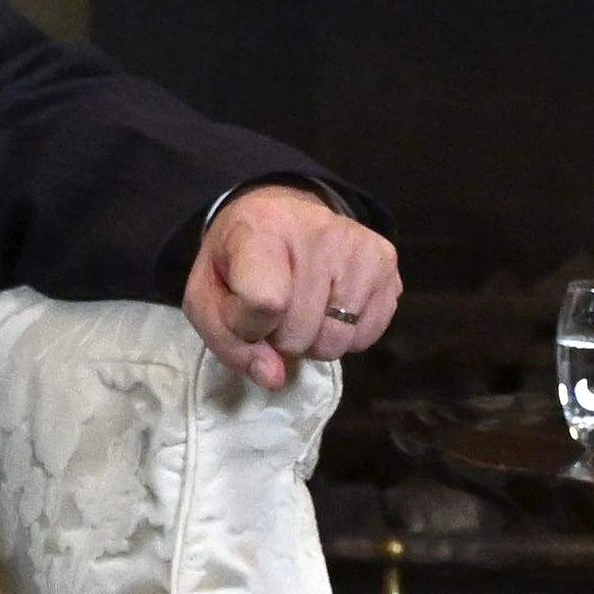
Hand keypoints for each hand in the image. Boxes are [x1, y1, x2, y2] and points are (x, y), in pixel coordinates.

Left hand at [184, 185, 399, 392]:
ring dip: (314, 341)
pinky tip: (331, 308)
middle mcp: (318, 232)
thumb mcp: (207, 295)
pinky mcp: (386, 261)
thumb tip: (275, 377)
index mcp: (261, 230)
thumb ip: (228, 341)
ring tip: (304, 310)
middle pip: (300, 332)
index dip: (248, 327)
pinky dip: (346, 336)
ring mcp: (359, 246)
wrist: (281, 215)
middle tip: (275, 312)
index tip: (243, 313)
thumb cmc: (238, 260)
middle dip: (281, 338)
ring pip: (336, 341)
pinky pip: (367, 336)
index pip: (265, 302)